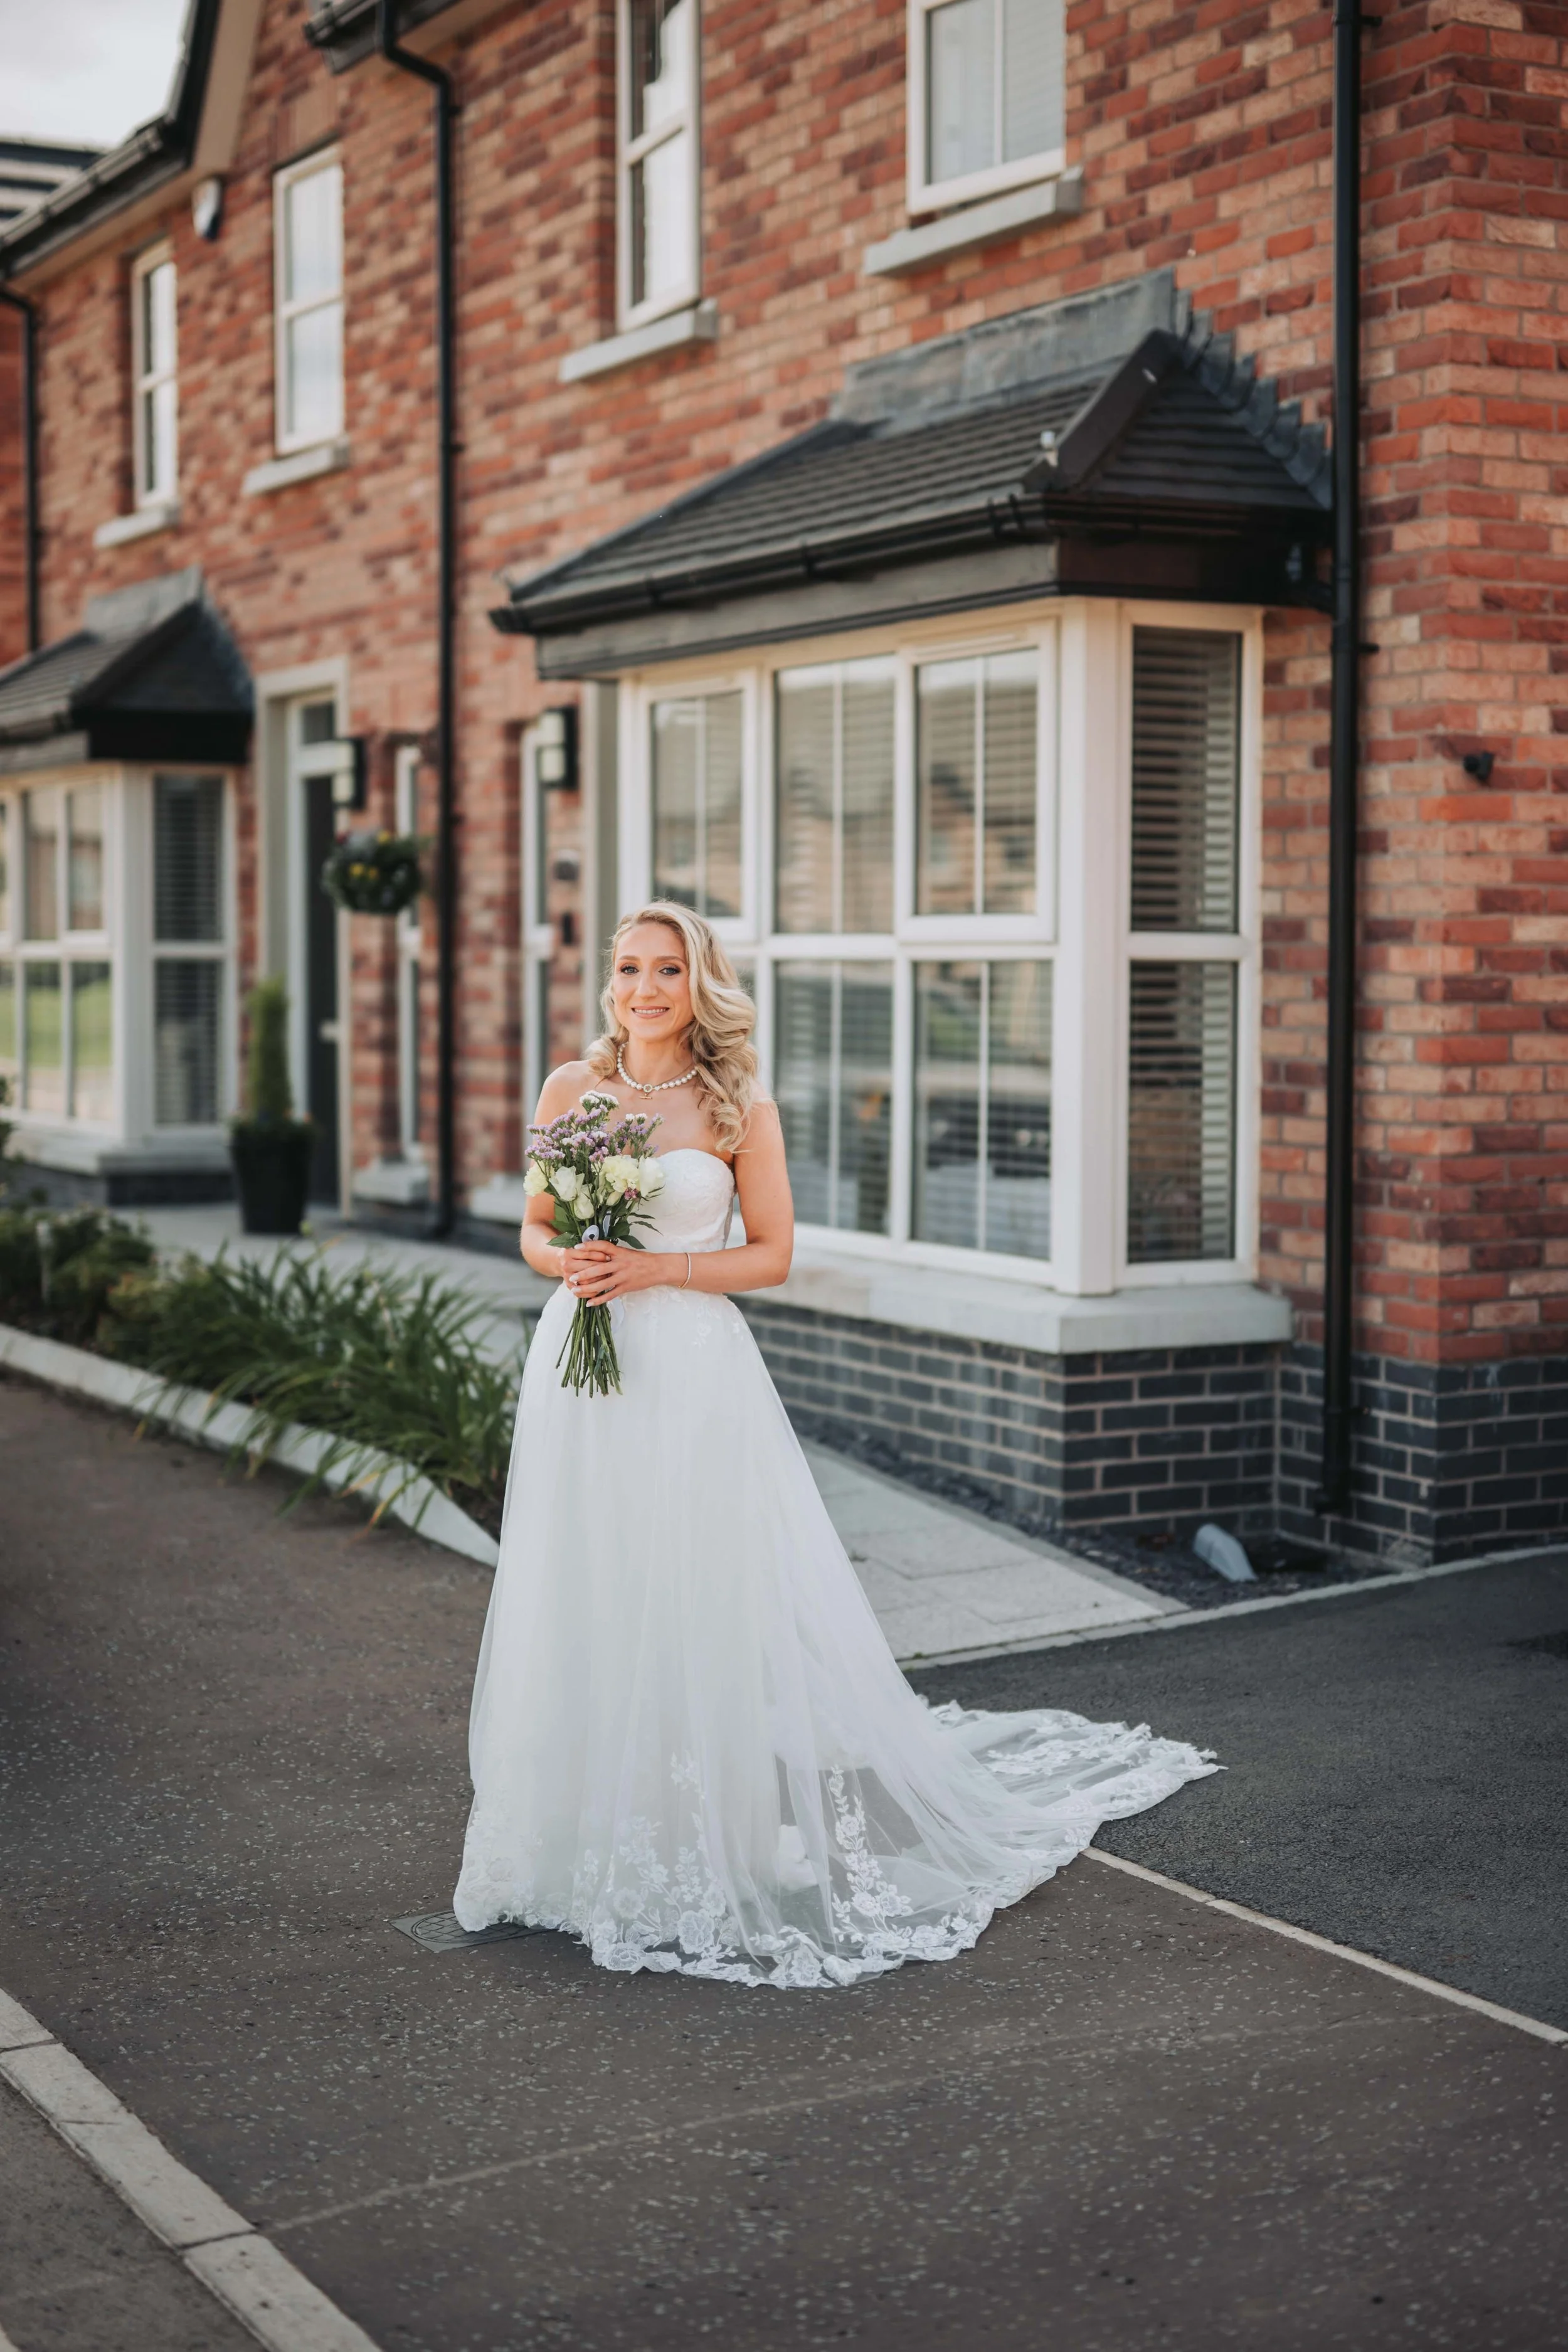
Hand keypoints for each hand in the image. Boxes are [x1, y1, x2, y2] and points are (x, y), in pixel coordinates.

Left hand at [561, 1242, 679, 1303]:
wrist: (658, 1268)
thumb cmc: (641, 1260)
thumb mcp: (626, 1252)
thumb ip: (612, 1253)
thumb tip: (594, 1253)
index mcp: (620, 1252)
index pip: (602, 1246)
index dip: (589, 1246)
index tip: (576, 1248)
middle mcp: (620, 1263)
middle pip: (598, 1268)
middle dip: (583, 1273)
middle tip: (571, 1277)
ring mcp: (623, 1276)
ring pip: (602, 1284)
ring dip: (587, 1288)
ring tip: (575, 1291)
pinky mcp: (626, 1287)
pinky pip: (610, 1295)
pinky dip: (599, 1300)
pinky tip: (589, 1303)